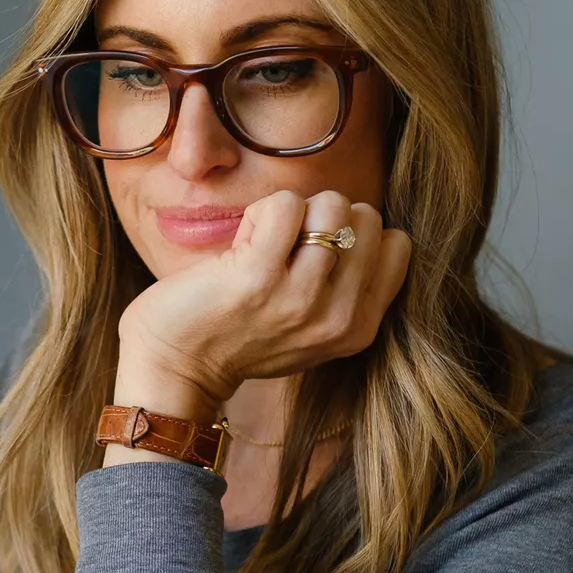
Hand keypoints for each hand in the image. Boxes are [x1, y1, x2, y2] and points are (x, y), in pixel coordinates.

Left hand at [115, 190, 411, 418]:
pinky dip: (262, 210)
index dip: (355, 235)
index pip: (396, 244)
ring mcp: (300, 298)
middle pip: (367, 217)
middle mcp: (337, 318)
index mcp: (358, 329)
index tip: (316, 257)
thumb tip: (361, 223)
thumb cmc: (239, 336)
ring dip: (293, 212)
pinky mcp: (258, 277)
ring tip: (264, 245)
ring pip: (331, 205)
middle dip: (326, 218)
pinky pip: (284, 205)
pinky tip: (244, 242)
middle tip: (286, 250)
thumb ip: (347, 288)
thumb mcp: (313, 328)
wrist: (176, 367)